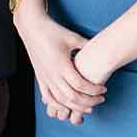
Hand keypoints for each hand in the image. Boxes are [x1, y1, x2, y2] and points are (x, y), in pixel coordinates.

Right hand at [15, 8, 105, 124]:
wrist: (32, 28)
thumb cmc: (53, 31)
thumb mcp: (73, 37)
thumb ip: (87, 46)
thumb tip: (104, 49)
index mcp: (62, 65)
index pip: (81, 85)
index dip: (94, 90)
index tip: (104, 89)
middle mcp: (53, 75)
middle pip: (72, 97)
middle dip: (88, 102)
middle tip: (100, 100)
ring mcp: (45, 79)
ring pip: (61, 101)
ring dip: (76, 107)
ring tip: (88, 107)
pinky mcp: (40, 79)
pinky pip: (48, 98)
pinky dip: (58, 106)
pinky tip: (67, 108)